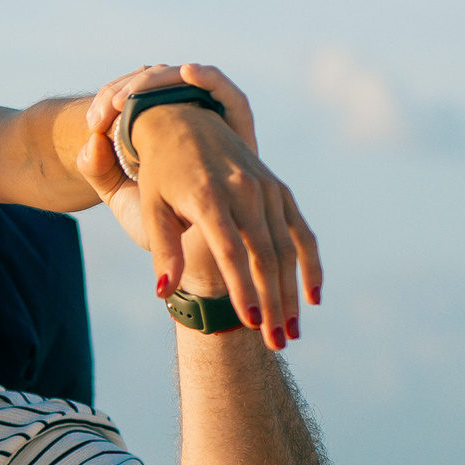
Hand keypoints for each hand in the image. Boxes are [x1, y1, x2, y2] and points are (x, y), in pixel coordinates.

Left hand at [74, 63, 320, 352]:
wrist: (185, 121)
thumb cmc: (161, 174)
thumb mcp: (151, 208)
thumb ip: (163, 250)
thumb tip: (163, 290)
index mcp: (207, 195)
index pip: (230, 250)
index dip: (241, 287)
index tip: (249, 322)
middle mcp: (242, 190)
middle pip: (264, 256)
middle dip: (272, 302)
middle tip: (275, 342)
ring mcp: (266, 189)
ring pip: (287, 249)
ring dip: (291, 293)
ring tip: (290, 333)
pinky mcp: (280, 191)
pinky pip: (301, 232)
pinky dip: (311, 265)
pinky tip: (313, 298)